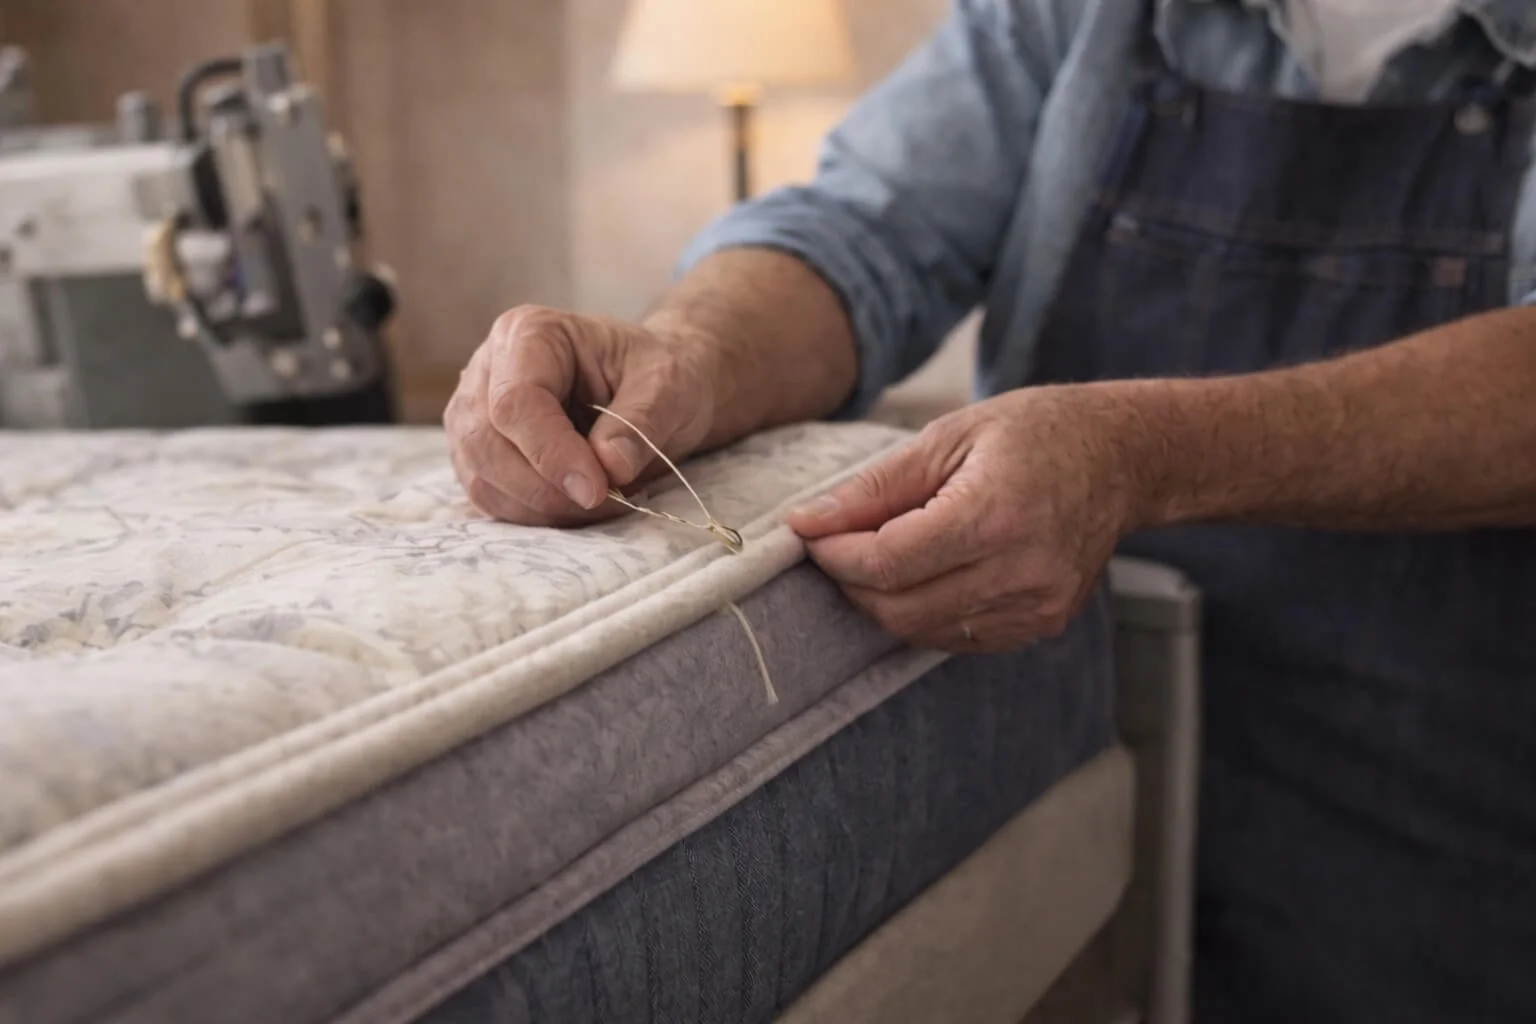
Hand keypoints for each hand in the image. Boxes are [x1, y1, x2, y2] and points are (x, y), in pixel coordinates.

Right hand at [445, 305, 718, 525]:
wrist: (652, 390)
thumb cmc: (657, 377)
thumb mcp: (668, 386)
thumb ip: (641, 421)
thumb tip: (610, 466)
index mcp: (530, 334)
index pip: (515, 402)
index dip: (551, 454)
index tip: (597, 490)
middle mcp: (488, 370)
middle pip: (486, 443)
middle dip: (546, 488)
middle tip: (607, 499)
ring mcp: (475, 414)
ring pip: (482, 478)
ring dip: (542, 507)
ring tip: (602, 500)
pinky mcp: (480, 455)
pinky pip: (489, 498)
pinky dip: (533, 515)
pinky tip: (577, 505)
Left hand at [787, 385, 1143, 651]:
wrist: (1122, 459)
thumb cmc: (1035, 433)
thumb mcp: (947, 437)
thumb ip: (873, 487)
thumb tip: (806, 522)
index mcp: (995, 513)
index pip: (888, 561)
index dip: (836, 553)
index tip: (812, 532)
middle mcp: (1021, 570)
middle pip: (898, 606)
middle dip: (852, 580)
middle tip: (839, 542)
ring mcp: (1037, 606)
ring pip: (922, 629)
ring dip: (884, 598)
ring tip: (886, 550)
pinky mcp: (1042, 624)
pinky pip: (956, 636)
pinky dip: (925, 610)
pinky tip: (930, 570)